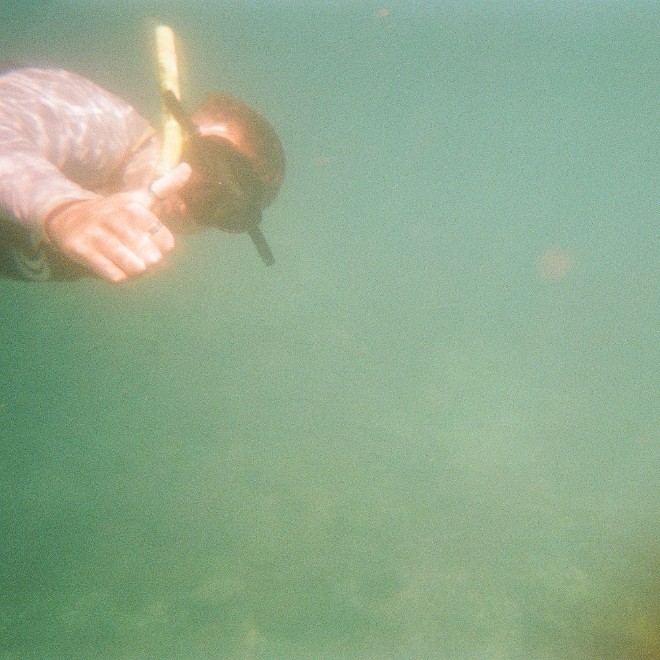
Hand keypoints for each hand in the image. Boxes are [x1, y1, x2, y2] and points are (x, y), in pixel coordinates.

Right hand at [44, 163, 191, 282]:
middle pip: (152, 259)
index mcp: (134, 208)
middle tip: (136, 252)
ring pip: (135, 269)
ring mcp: (98, 235)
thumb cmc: (114, 212)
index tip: (149, 240)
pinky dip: (118, 275)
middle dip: (148, 261)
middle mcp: (116, 219)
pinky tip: (111, 263)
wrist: (68, 217)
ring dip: (134, 270)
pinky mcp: (82, 250)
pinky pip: (115, 276)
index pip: (166, 243)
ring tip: (125, 259)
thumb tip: (188, 167)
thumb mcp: (139, 197)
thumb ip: (165, 187)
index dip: (161, 248)